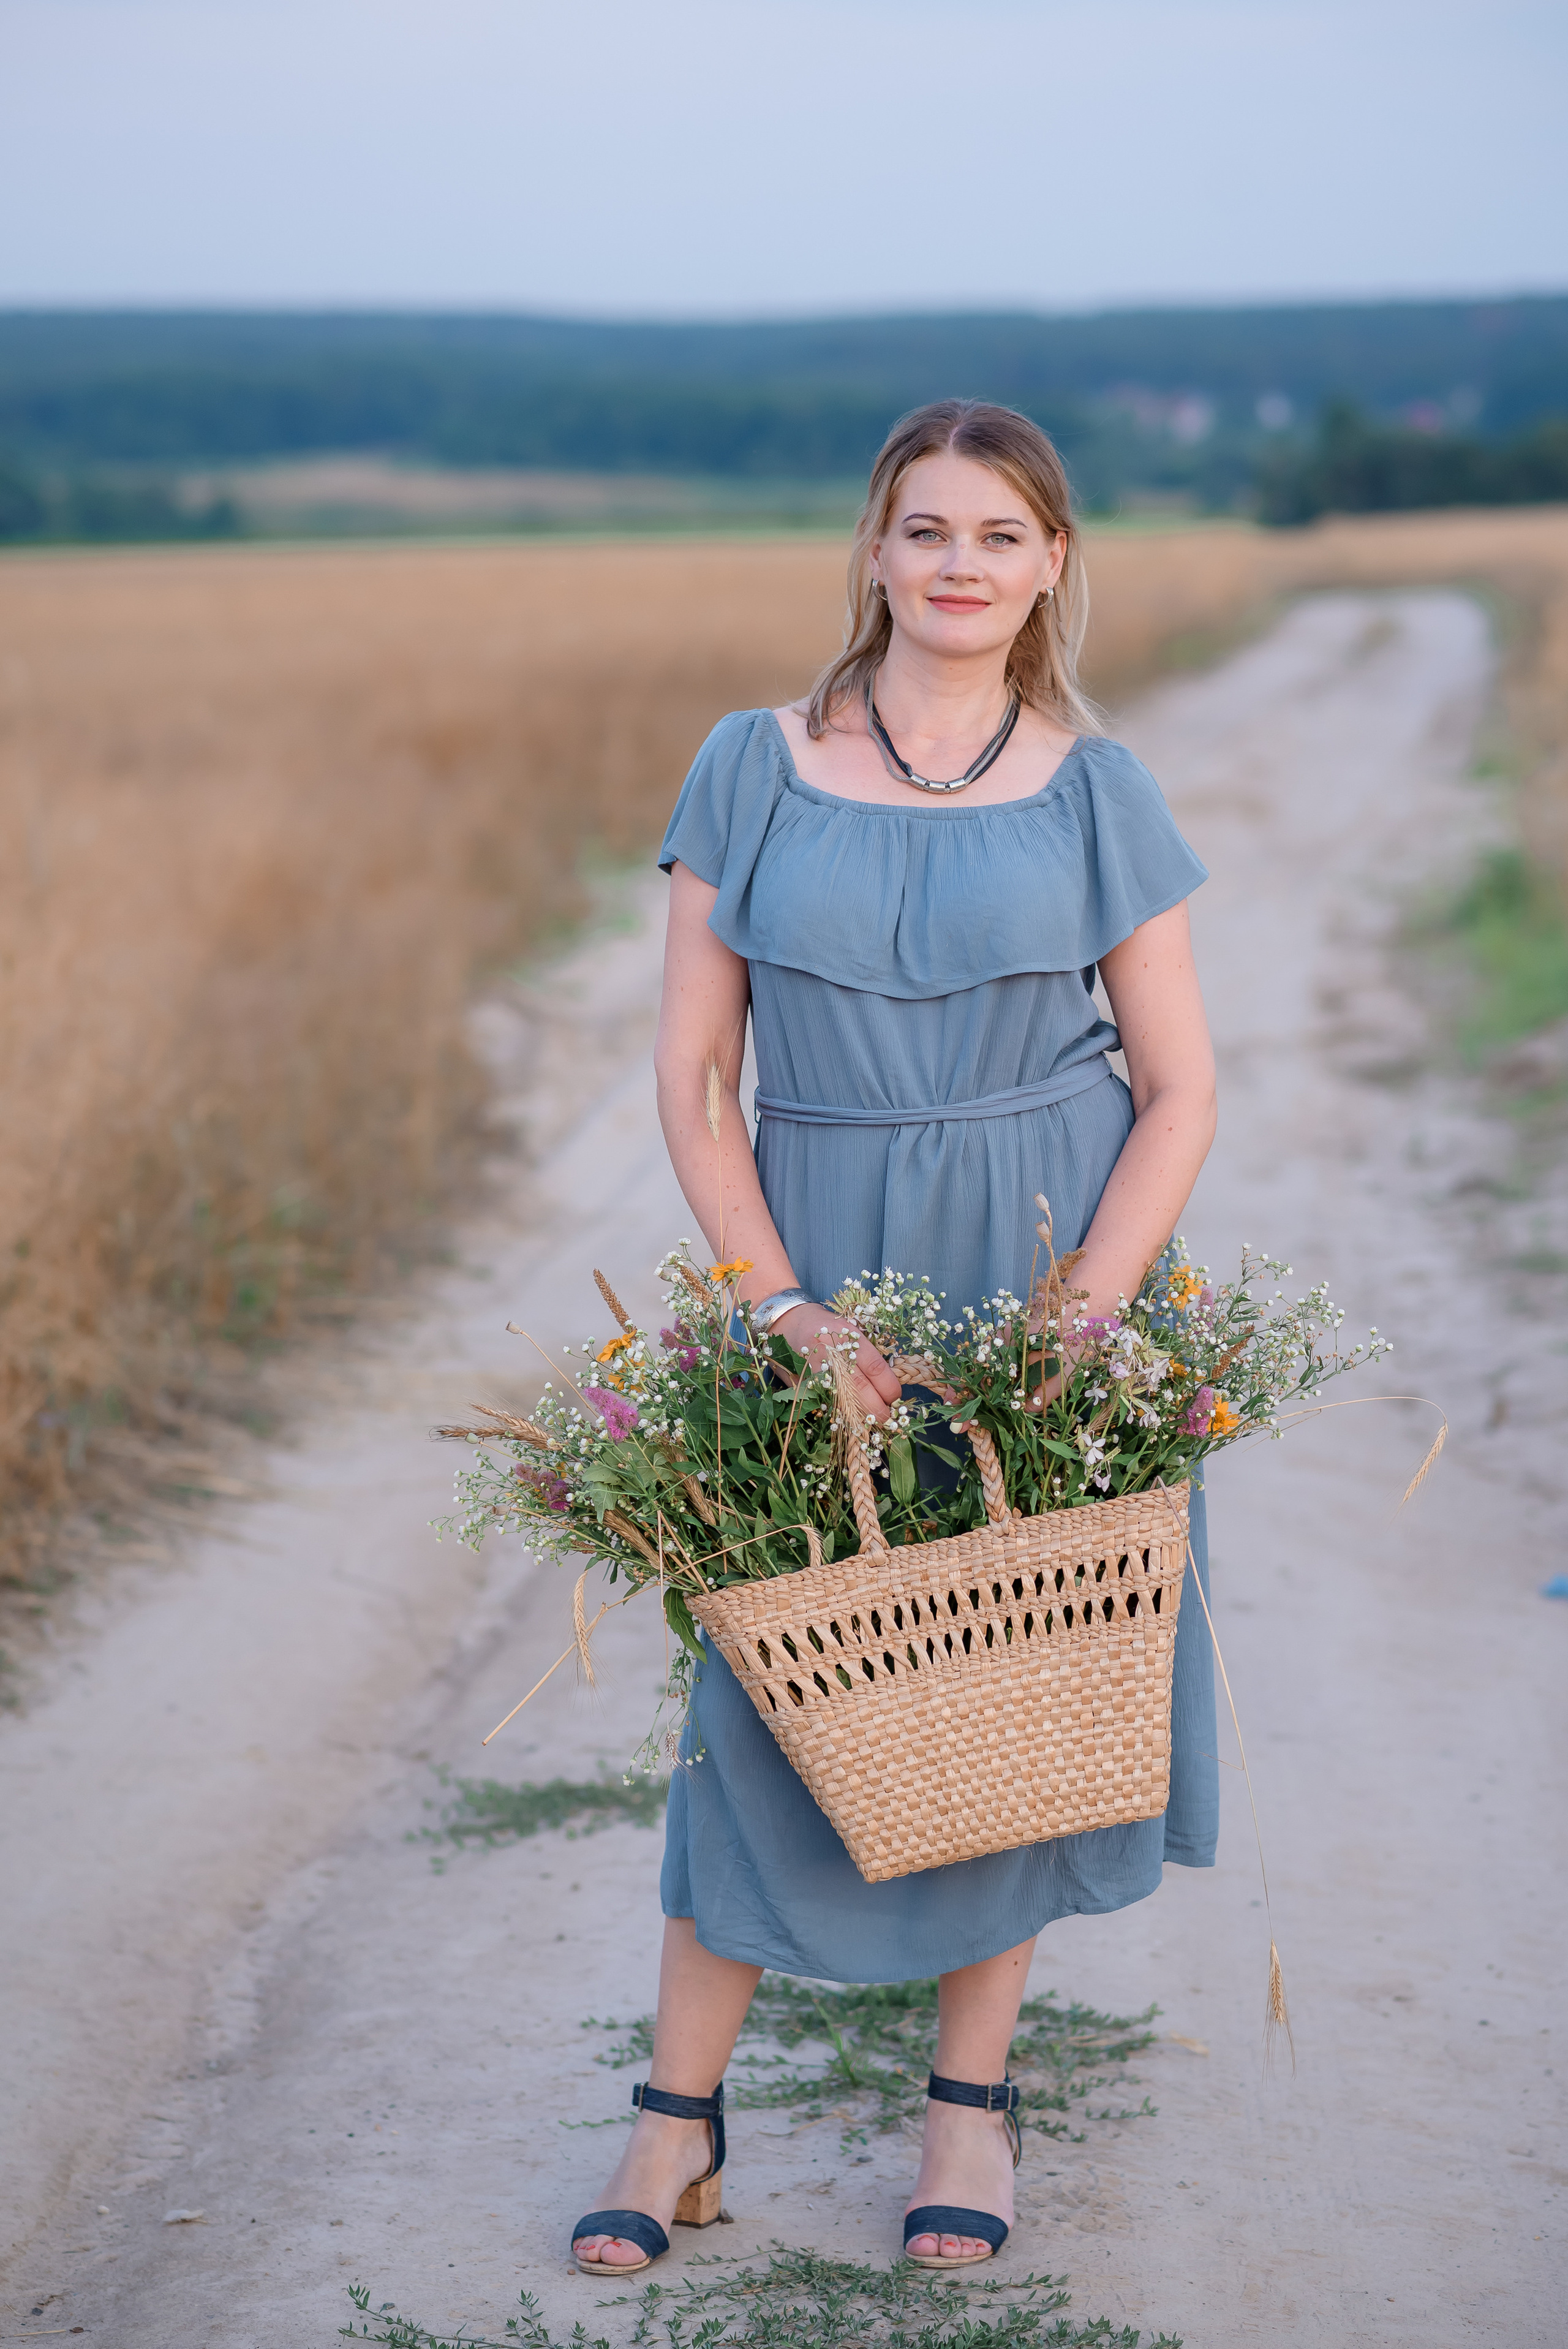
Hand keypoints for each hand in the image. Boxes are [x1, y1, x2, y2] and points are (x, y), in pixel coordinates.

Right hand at [772, 1305, 901, 1419]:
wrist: (787, 1321)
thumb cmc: (825, 1326)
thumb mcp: (849, 1331)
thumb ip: (865, 1354)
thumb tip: (886, 1385)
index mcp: (848, 1336)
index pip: (875, 1367)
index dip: (888, 1387)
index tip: (895, 1398)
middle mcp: (831, 1352)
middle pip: (860, 1388)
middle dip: (876, 1408)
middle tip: (886, 1418)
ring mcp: (814, 1369)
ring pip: (841, 1399)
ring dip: (858, 1414)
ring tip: (870, 1421)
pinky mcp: (801, 1381)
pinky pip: (823, 1401)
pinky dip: (837, 1413)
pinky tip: (848, 1418)